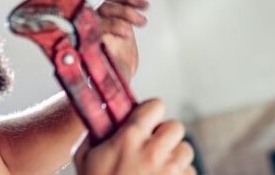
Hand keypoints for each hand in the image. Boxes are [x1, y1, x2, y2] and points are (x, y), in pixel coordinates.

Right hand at [74, 99, 195, 174]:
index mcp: (130, 138)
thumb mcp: (85, 159)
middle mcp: (154, 151)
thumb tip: (103, 117)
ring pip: (185, 150)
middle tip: (152, 148)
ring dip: (174, 157)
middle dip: (165, 136)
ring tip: (156, 170)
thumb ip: (96, 134)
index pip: (156, 106)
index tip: (145, 122)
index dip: (150, 113)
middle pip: (176, 126)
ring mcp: (171, 170)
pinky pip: (189, 172)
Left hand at [96, 0, 148, 80]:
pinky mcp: (116, 12)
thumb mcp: (111, 78)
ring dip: (129, 0)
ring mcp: (103, 16)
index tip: (127, 32)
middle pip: (104, 8)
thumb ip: (109, 76)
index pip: (95, 25)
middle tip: (140, 22)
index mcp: (87, 41)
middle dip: (123, 13)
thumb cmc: (111, 76)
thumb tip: (106, 83)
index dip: (111, 25)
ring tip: (144, 6)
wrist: (116, 69)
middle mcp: (92, 25)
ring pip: (112, 0)